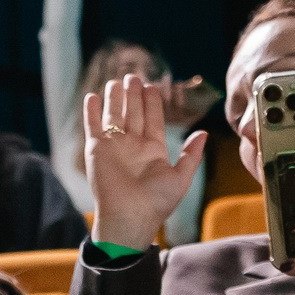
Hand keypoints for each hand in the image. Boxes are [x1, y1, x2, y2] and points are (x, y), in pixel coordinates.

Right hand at [83, 73, 207, 249]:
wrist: (130, 217)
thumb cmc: (156, 203)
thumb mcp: (181, 177)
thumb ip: (191, 155)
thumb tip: (202, 133)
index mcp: (152, 149)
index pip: (152, 118)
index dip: (152, 101)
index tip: (152, 85)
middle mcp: (132, 145)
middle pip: (133, 112)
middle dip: (133, 94)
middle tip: (134, 76)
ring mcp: (114, 147)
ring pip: (114, 116)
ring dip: (115, 98)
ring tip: (116, 81)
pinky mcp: (97, 150)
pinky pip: (93, 126)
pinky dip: (92, 112)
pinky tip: (94, 97)